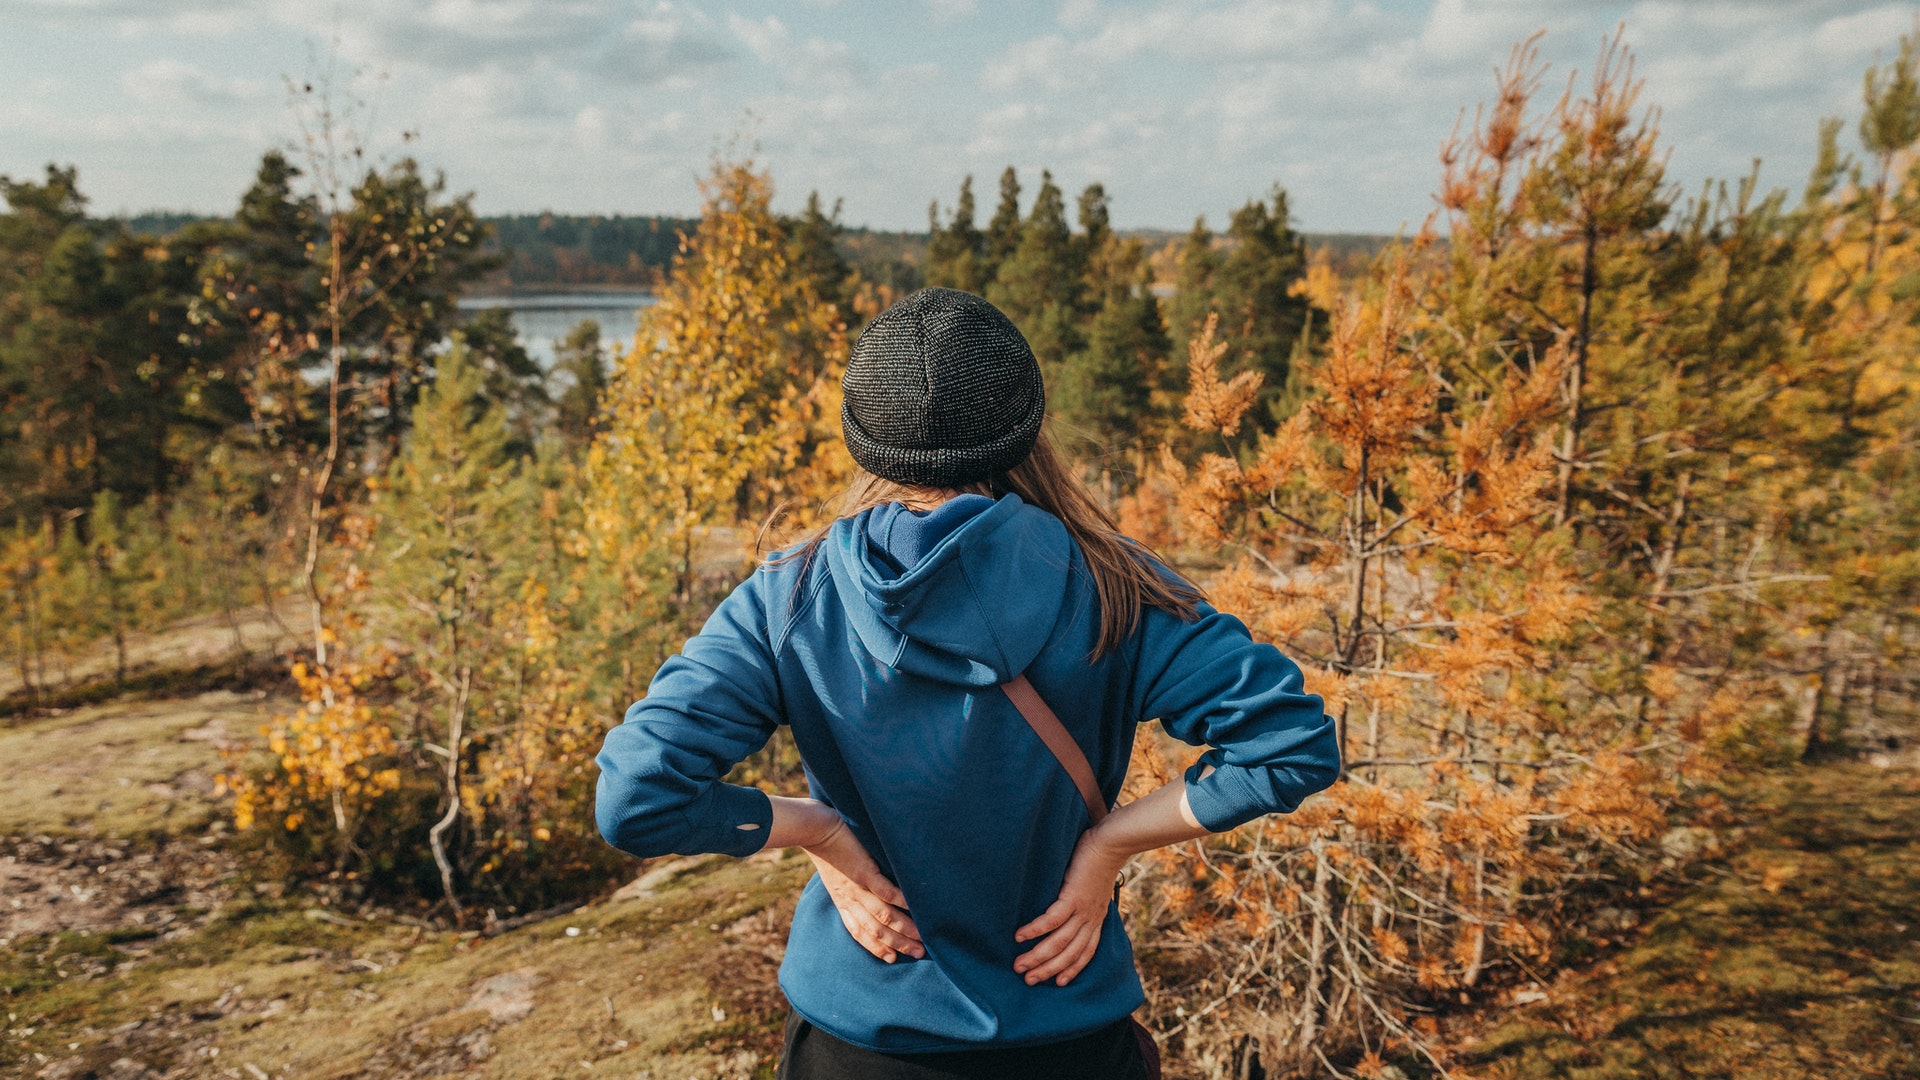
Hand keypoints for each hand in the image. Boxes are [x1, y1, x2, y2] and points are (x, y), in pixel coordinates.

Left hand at [805, 817, 923, 963]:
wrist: (815, 831)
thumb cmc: (827, 848)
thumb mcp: (835, 876)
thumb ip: (850, 888)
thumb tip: (867, 891)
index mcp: (843, 902)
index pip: (860, 933)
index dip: (877, 948)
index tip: (893, 959)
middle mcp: (850, 901)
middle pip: (876, 931)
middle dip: (898, 945)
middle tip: (919, 953)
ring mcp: (857, 888)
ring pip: (883, 916)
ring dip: (904, 929)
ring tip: (922, 937)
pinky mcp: (864, 872)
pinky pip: (885, 891)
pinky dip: (901, 901)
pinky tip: (915, 907)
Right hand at [1013, 828, 1126, 986]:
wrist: (1110, 843)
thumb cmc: (1098, 859)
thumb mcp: (1094, 886)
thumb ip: (1083, 899)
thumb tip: (1068, 903)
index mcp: (1096, 918)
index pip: (1086, 952)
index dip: (1073, 969)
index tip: (1058, 983)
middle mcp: (1090, 919)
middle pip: (1069, 953)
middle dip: (1048, 970)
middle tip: (1028, 980)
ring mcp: (1082, 910)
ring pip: (1059, 942)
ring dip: (1038, 957)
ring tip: (1019, 965)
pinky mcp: (1072, 897)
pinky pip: (1051, 920)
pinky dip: (1035, 930)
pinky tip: (1019, 937)